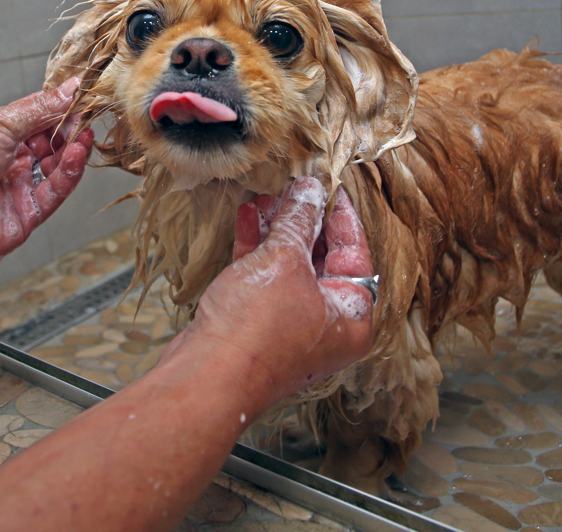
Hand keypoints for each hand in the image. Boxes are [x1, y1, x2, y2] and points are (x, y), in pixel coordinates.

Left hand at [0, 79, 93, 266]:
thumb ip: (40, 108)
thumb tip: (69, 88)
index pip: (41, 119)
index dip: (61, 110)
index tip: (82, 99)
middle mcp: (10, 163)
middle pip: (54, 144)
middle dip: (71, 130)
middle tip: (85, 118)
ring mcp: (19, 189)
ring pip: (59, 168)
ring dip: (74, 151)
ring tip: (83, 135)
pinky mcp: (28, 215)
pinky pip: (57, 192)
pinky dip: (70, 173)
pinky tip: (76, 154)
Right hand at [163, 177, 375, 408]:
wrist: (206, 376)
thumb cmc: (256, 330)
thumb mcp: (284, 262)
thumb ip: (299, 220)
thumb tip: (310, 189)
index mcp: (351, 317)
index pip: (355, 253)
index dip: (340, 214)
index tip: (329, 185)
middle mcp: (326, 325)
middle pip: (322, 258)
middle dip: (303, 219)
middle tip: (293, 185)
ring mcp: (291, 325)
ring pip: (290, 266)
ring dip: (277, 229)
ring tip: (265, 196)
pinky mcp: (258, 324)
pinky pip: (264, 277)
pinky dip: (257, 247)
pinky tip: (246, 217)